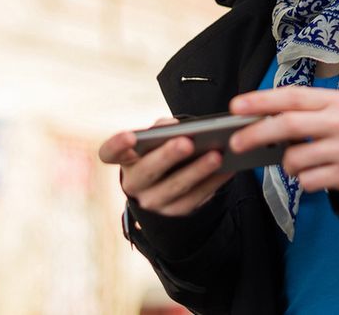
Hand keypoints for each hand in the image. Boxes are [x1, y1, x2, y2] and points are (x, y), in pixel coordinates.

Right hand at [97, 118, 232, 215]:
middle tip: (187, 142)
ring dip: (198, 170)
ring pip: (176, 187)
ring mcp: (153, 203)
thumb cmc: (161, 155)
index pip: (110, 153)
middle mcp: (134, 184)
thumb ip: (161, 129)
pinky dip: (213, 182)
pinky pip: (196, 198)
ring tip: (217, 155)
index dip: (116, 145)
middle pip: (148, 171)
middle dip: (168, 156)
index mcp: (126, 160)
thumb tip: (172, 124)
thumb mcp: (156, 143)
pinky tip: (228, 168)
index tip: (130, 136)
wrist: (165, 192)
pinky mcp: (175, 215)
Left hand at [229, 88, 338, 195]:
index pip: (292, 97)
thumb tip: (263, 120)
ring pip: (295, 159)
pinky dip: (304, 180)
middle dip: (256, 133)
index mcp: (334, 101)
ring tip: (297, 162)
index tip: (236, 106)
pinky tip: (317, 174)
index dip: (261, 100)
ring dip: (286, 164)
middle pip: (288, 125)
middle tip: (235, 142)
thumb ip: (308, 111)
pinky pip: (308, 181)